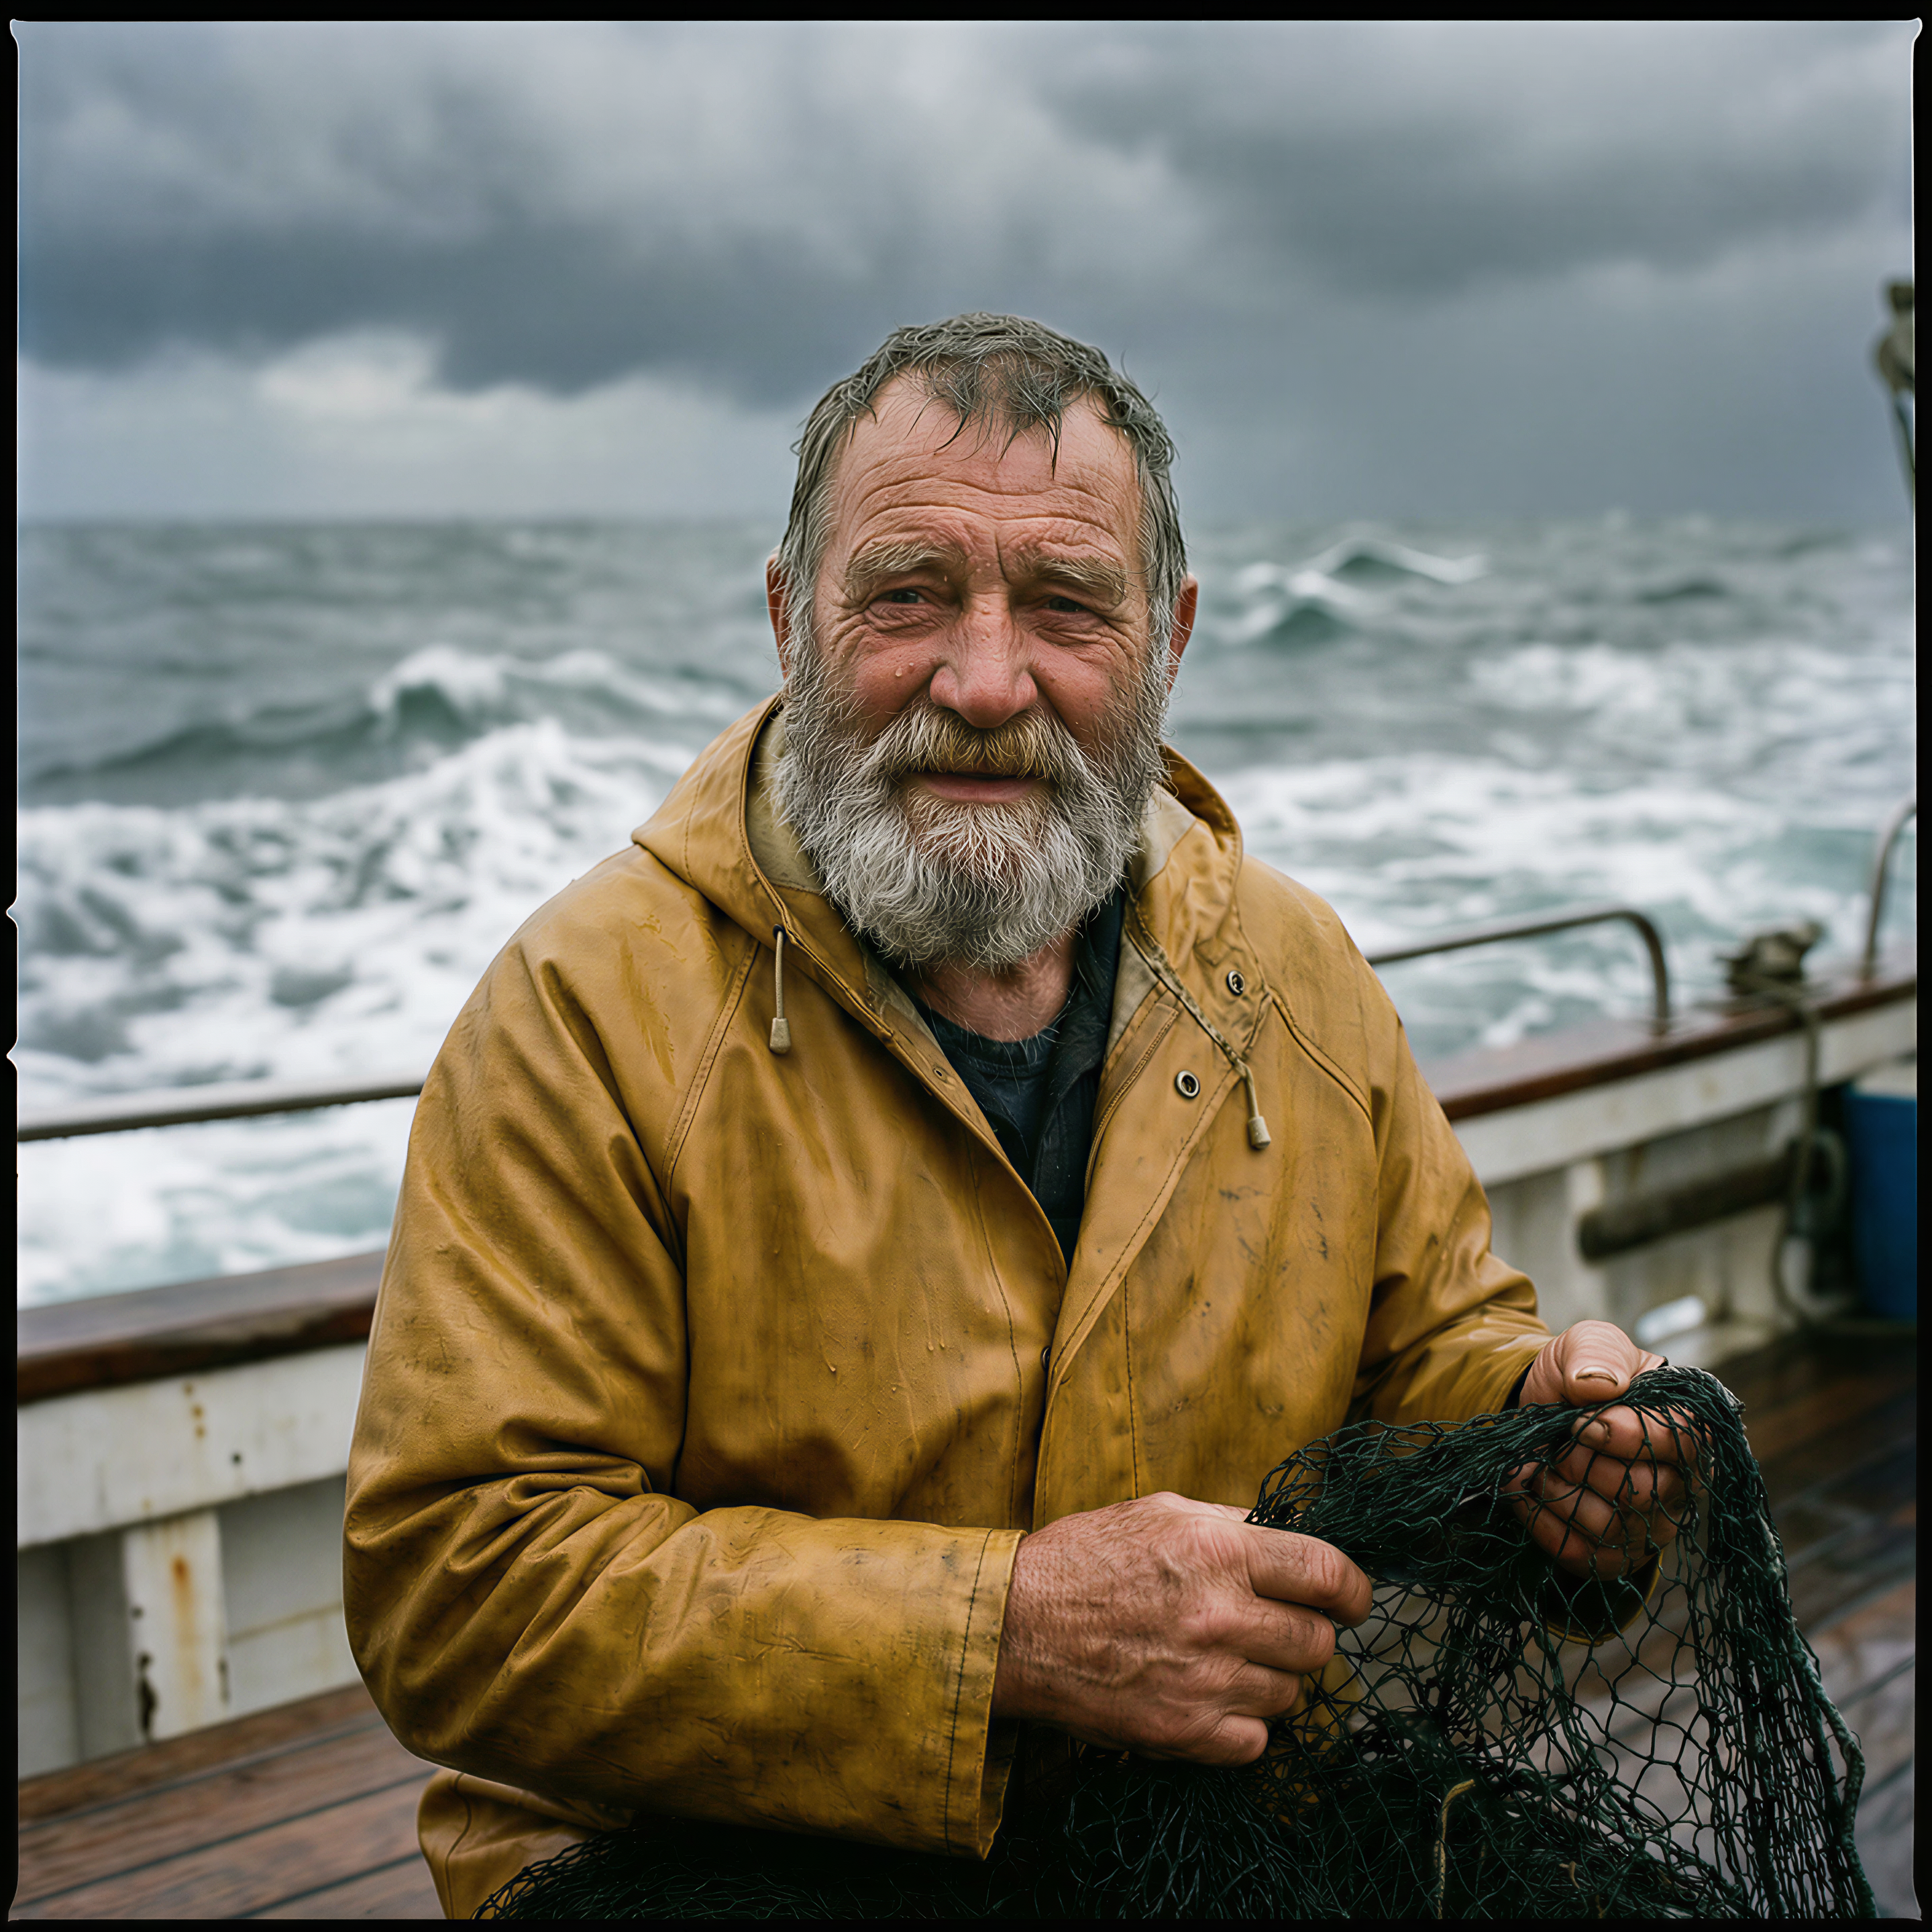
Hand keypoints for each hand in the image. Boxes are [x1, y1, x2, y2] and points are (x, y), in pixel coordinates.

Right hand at [990, 1492, 1371, 1764]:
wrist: (1014, 1627)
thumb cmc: (1083, 1561)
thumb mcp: (1159, 1513)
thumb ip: (1231, 1525)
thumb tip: (1290, 1539)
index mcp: (1218, 1551)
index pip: (1327, 1574)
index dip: (1353, 1590)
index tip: (1351, 1600)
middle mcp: (1220, 1616)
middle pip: (1318, 1642)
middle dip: (1305, 1634)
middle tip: (1273, 1628)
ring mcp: (1205, 1681)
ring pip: (1290, 1694)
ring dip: (1271, 1679)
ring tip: (1226, 1660)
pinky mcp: (1184, 1733)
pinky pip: (1257, 1742)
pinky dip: (1244, 1725)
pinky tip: (1211, 1697)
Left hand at [1507, 1320, 1694, 1579]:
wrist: (1548, 1408)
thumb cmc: (1581, 1377)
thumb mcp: (1587, 1344)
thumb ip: (1597, 1354)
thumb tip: (1601, 1385)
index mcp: (1687, 1430)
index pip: (1678, 1446)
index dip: (1623, 1435)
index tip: (1580, 1422)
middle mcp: (1682, 1484)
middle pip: (1639, 1493)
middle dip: (1581, 1463)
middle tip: (1558, 1441)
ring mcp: (1652, 1526)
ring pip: (1609, 1526)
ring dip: (1559, 1490)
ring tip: (1543, 1461)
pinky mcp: (1617, 1554)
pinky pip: (1581, 1553)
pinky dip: (1542, 1520)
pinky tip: (1530, 1489)